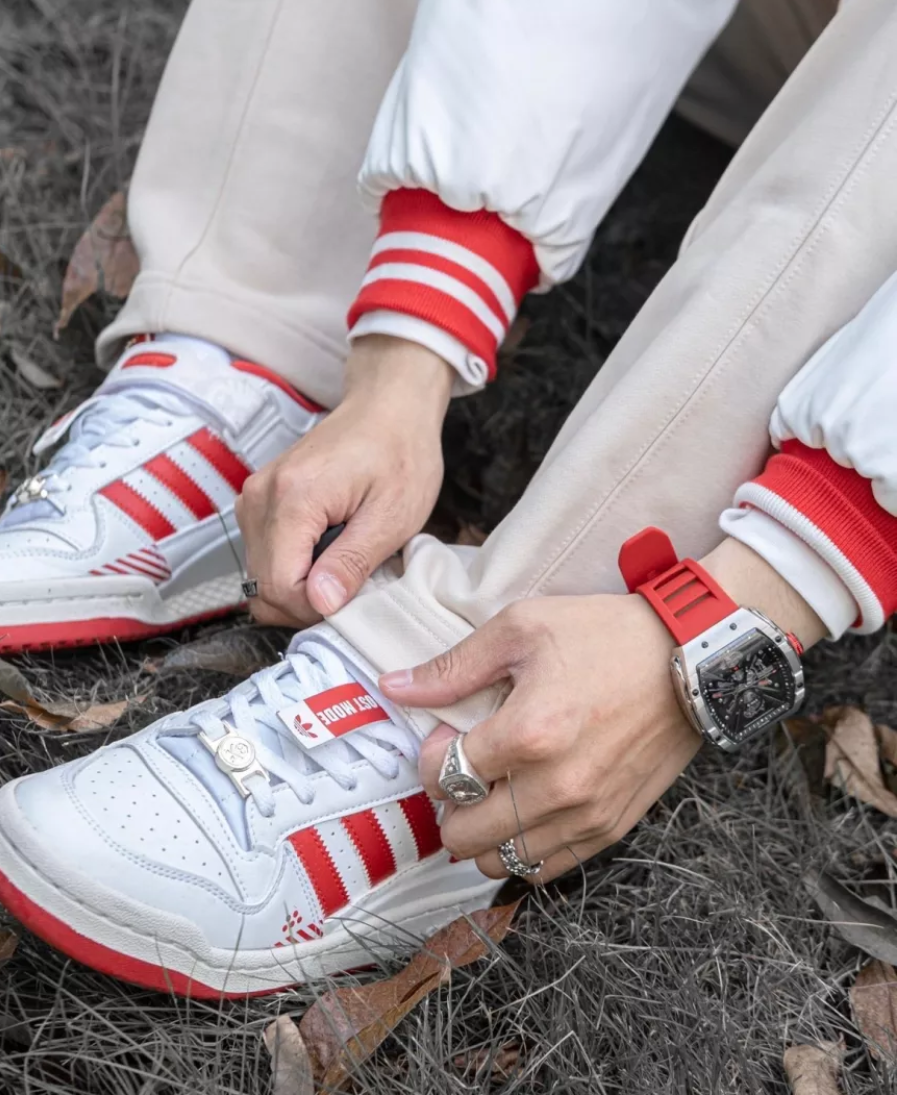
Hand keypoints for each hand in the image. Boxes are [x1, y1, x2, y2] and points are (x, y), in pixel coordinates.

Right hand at [235, 336, 452, 625]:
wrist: (389, 408)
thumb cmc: (399, 452)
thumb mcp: (392, 516)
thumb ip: (352, 563)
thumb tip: (321, 604)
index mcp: (293, 498)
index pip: (279, 586)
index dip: (314, 608)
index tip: (349, 599)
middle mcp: (262, 496)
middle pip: (263, 584)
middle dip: (306, 600)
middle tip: (350, 584)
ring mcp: (255, 496)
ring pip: (260, 574)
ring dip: (299, 584)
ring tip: (342, 560)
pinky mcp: (260, 500)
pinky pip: (264, 554)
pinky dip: (293, 565)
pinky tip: (327, 549)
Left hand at [379, 539, 824, 882]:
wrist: (690, 657)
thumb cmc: (605, 635)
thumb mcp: (522, 628)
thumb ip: (454, 666)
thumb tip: (394, 686)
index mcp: (528, 734)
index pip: (446, 778)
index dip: (430, 760)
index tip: (444, 736)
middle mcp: (556, 787)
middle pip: (464, 835)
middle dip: (448, 805)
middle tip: (463, 770)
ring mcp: (587, 814)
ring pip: (502, 863)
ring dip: (482, 835)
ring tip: (491, 795)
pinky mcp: (613, 826)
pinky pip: (547, 868)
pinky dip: (522, 851)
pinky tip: (523, 813)